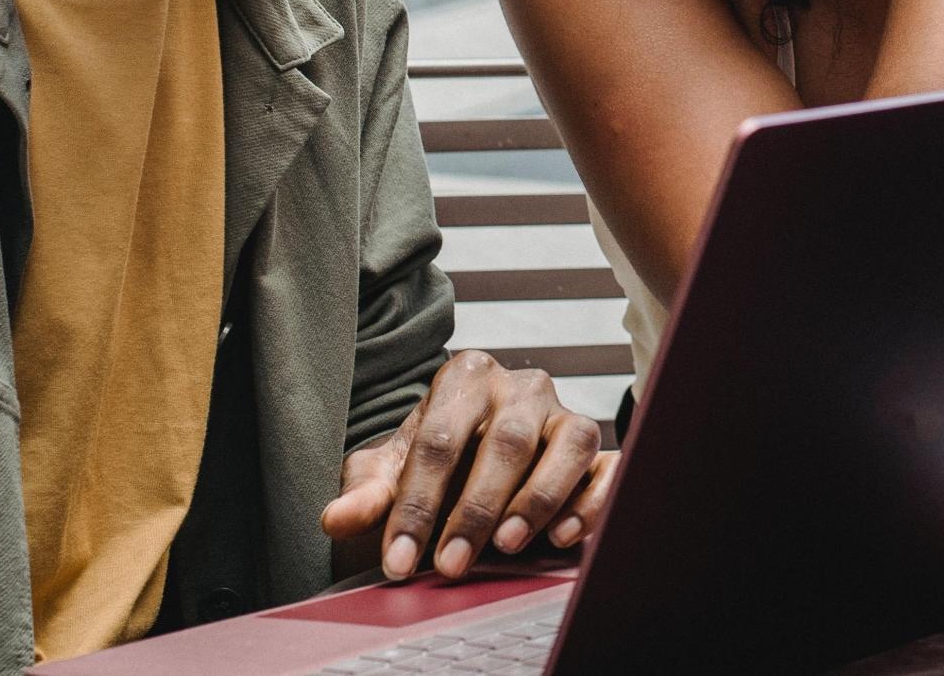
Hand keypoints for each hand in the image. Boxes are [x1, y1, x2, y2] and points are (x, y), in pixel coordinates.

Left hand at [319, 352, 610, 580]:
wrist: (476, 456)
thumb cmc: (435, 462)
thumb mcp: (391, 472)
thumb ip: (367, 492)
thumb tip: (336, 519)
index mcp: (464, 377)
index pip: (438, 441)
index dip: (416, 504)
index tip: (398, 561)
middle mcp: (520, 386)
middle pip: (504, 442)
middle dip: (475, 510)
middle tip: (450, 565)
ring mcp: (564, 412)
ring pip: (567, 443)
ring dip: (538, 498)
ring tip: (507, 545)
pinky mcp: (597, 446)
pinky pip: (608, 464)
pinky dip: (592, 499)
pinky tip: (565, 535)